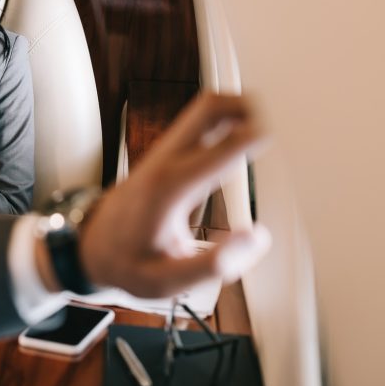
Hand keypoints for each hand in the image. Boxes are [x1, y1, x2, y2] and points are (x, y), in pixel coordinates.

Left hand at [79, 93, 270, 297]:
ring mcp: (163, 154)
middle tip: (290, 115)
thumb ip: (212, 265)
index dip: (261, 134)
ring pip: (204, 110)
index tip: (297, 133)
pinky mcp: (165, 157)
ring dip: (240, 109)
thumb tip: (257, 236)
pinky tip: (248, 136)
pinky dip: (227, 120)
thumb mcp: (165, 282)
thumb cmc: (125, 264)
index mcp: (170, 188)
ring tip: (279, 124)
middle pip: (209, 107)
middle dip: (251, 104)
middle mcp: (166, 161)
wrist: (87, 248)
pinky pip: (198, 125)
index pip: (224, 146)